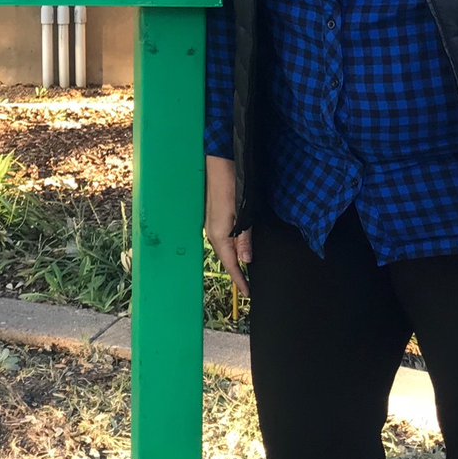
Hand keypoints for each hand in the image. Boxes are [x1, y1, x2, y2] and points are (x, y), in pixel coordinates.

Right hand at [205, 155, 251, 295]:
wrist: (217, 165)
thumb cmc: (230, 186)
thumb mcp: (242, 213)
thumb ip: (244, 238)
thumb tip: (246, 260)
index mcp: (218, 234)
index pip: (230, 264)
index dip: (239, 279)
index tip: (248, 293)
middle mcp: (211, 232)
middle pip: (225, 258)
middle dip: (236, 271)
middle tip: (248, 284)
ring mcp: (210, 224)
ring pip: (223, 248)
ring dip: (233, 259)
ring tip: (244, 269)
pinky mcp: (211, 217)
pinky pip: (221, 239)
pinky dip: (229, 247)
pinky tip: (236, 246)